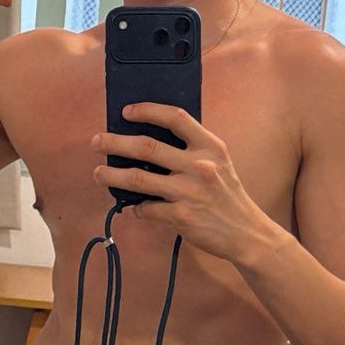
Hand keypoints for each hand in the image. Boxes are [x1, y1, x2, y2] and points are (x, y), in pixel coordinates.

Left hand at [91, 103, 271, 262]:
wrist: (247, 233)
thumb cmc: (228, 195)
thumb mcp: (219, 163)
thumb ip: (193, 149)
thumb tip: (149, 142)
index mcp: (210, 146)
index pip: (175, 117)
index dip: (147, 110)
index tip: (126, 111)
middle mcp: (200, 166)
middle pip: (146, 146)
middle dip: (115, 142)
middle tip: (97, 141)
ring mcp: (189, 191)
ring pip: (138, 178)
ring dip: (112, 175)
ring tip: (98, 173)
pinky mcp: (181, 216)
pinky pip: (146, 208)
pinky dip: (136, 208)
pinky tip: (133, 207)